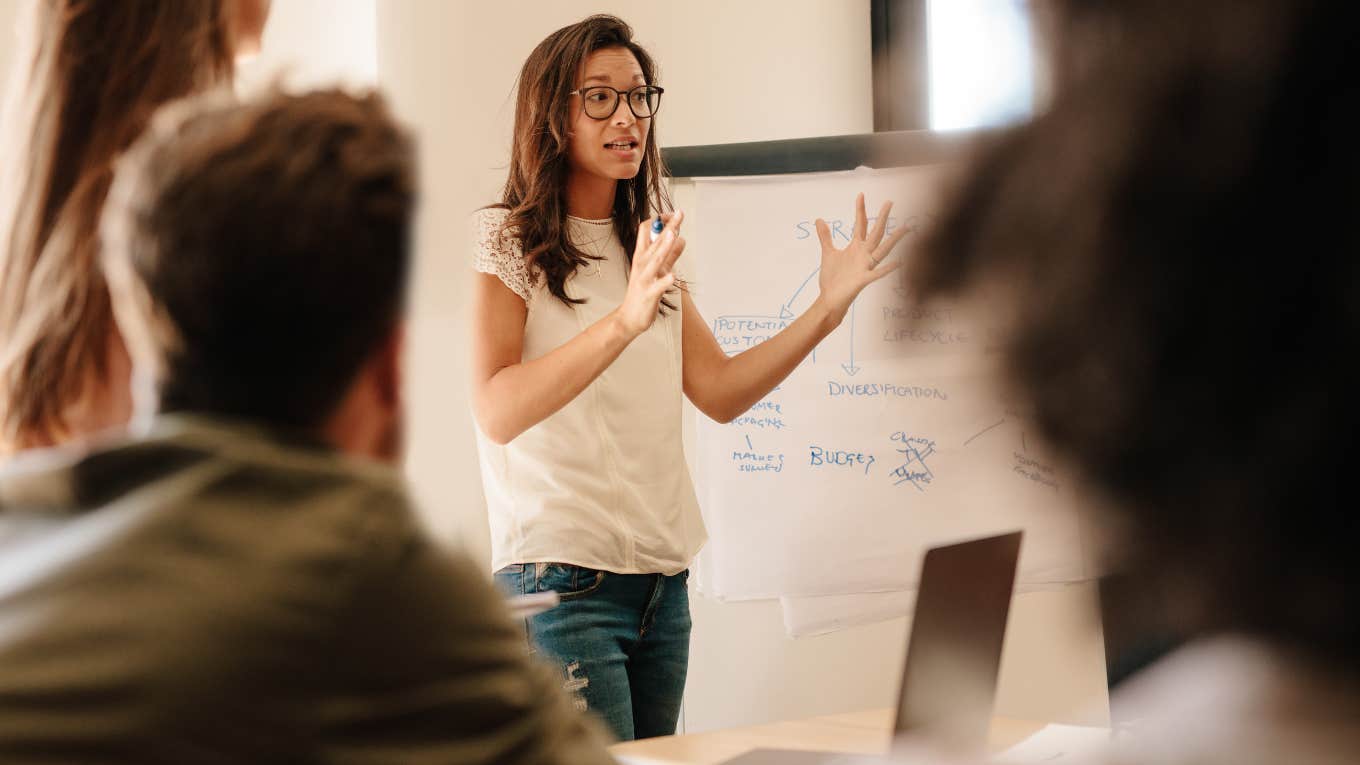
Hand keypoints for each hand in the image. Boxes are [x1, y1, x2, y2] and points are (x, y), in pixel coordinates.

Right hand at [613, 210, 684, 338]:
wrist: (629, 318)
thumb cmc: (643, 292)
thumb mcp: (657, 270)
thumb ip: (670, 254)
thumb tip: (681, 238)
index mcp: (642, 256)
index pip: (646, 230)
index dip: (659, 220)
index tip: (672, 214)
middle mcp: (641, 264)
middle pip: (654, 241)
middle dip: (667, 227)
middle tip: (680, 214)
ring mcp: (644, 279)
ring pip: (655, 260)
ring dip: (664, 247)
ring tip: (673, 235)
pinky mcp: (649, 294)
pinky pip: (657, 286)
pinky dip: (665, 281)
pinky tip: (672, 277)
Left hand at [814, 193, 908, 322]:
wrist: (830, 299)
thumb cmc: (832, 278)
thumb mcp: (828, 253)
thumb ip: (825, 237)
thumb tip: (819, 220)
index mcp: (856, 247)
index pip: (861, 224)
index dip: (860, 210)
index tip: (861, 195)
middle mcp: (863, 254)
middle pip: (875, 232)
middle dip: (882, 217)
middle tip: (890, 202)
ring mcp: (865, 266)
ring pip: (882, 250)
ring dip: (894, 240)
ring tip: (906, 228)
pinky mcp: (864, 279)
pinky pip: (878, 272)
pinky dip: (888, 268)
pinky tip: (899, 261)